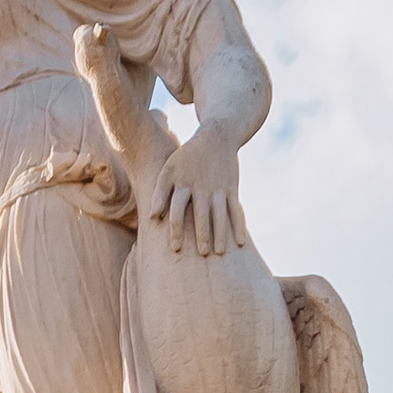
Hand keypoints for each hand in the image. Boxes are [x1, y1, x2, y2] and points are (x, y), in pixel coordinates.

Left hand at [149, 122, 246, 258]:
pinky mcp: (232, 189)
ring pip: (221, 215)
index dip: (176, 229)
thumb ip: (159, 193)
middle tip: (202, 254)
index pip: (178, 211)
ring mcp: (219, 189)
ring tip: (220, 253)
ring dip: (221, 234)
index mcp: (184, 185)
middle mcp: (202, 188)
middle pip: (202, 215)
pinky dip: (239, 226)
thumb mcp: (168, 170)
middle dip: (203, 235)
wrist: (216, 137)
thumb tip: (152, 218)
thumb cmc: (186, 158)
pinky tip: (240, 243)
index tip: (176, 248)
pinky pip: (236, 211)